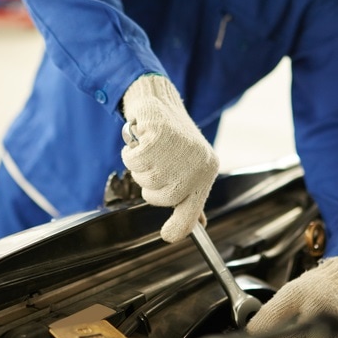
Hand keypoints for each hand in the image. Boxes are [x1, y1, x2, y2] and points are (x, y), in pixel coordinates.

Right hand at [121, 74, 218, 242]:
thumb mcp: (189, 167)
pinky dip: (130, 154)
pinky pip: (133, 162)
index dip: (179, 228)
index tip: (168, 236)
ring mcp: (179, 152)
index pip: (192, 211)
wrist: (160, 101)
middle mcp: (197, 164)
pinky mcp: (159, 139)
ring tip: (149, 150)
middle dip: (149, 185)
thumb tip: (199, 225)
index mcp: (207, 172)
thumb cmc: (173, 139)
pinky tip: (141, 141)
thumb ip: (192, 196)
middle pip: (159, 198)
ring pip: (144, 180)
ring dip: (139, 167)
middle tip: (155, 164)